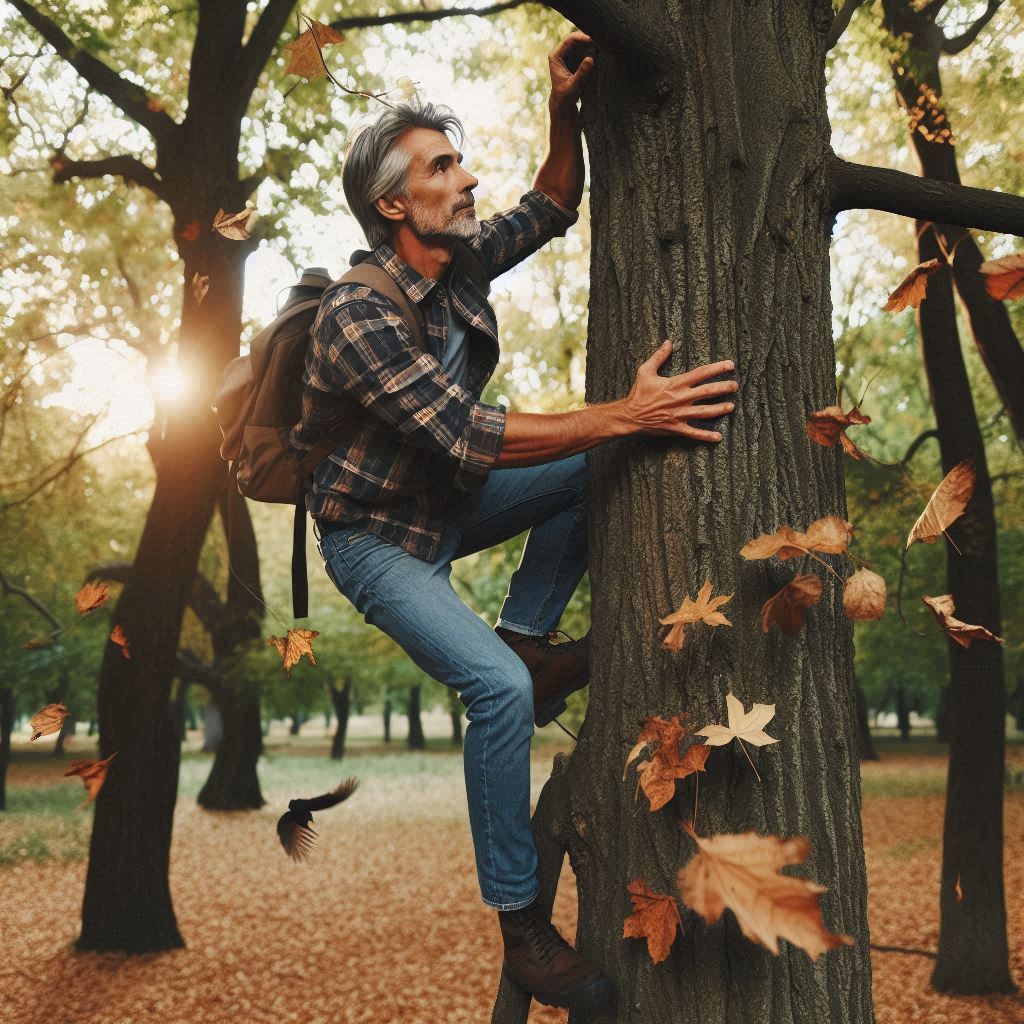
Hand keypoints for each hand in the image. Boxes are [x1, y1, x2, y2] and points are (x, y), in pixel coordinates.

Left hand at [548, 31, 595, 111]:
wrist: (563, 103)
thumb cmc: (565, 96)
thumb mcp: (574, 86)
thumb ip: (581, 73)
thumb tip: (590, 59)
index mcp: (555, 56)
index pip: (569, 40)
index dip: (582, 38)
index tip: (593, 40)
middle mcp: (560, 52)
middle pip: (575, 38)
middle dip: (588, 39)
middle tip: (601, 42)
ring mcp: (567, 54)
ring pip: (580, 42)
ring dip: (591, 43)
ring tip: (603, 46)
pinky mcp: (574, 58)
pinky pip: (583, 48)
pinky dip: (592, 48)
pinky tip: (600, 51)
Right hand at [622, 342, 737, 441]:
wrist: (629, 415)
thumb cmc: (638, 393)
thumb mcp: (645, 371)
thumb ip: (659, 357)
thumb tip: (668, 342)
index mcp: (675, 383)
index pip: (701, 373)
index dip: (717, 368)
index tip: (730, 365)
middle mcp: (681, 398)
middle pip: (708, 391)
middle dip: (724, 388)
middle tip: (735, 386)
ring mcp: (680, 414)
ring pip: (705, 412)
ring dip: (720, 409)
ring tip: (731, 406)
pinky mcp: (677, 427)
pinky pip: (694, 433)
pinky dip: (706, 436)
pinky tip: (718, 437)